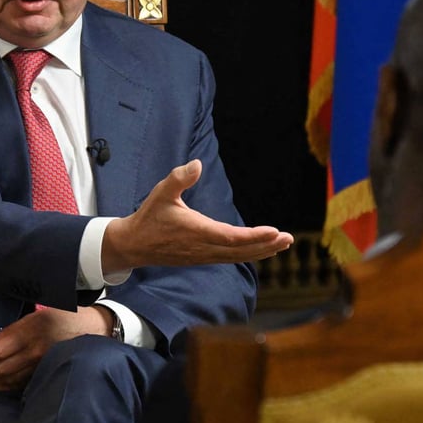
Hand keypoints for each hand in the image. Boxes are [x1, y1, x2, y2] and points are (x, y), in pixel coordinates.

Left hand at [0, 306, 111, 391]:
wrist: (88, 328)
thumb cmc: (59, 317)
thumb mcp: (33, 317)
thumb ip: (9, 332)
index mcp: (29, 333)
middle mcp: (34, 351)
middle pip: (1, 367)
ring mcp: (41, 364)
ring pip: (10, 378)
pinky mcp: (45, 371)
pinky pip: (22, 382)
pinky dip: (6, 385)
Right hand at [101, 159, 292, 273]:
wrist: (133, 245)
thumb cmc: (149, 217)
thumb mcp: (161, 192)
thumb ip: (179, 178)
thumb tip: (196, 164)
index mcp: (196, 231)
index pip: (231, 237)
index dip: (254, 236)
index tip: (274, 231)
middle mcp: (203, 247)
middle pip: (241, 251)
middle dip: (266, 245)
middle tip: (289, 238)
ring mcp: (204, 256)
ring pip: (238, 257)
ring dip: (261, 251)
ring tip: (283, 244)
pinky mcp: (203, 258)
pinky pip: (231, 258)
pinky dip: (249, 254)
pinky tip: (261, 250)